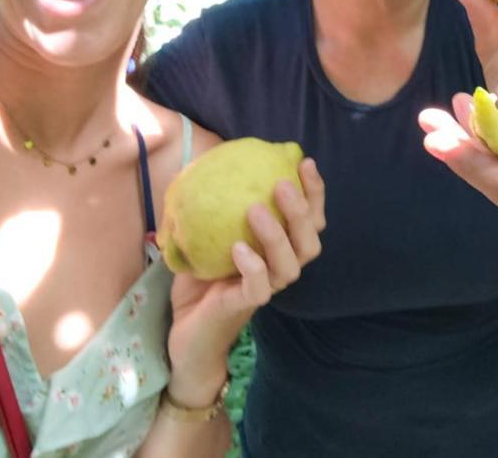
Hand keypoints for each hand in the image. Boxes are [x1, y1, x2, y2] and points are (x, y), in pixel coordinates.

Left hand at [163, 158, 325, 403]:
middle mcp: (278, 270)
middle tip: (282, 184)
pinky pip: (259, 288)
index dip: (314, 194)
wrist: (184, 333)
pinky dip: (253, 267)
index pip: (309, 221)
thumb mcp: (205, 239)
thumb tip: (204, 167)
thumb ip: (213, 211)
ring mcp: (264, 290)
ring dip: (277, 236)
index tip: (305, 164)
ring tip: (256, 210)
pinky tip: (239, 248)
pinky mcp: (244, 307)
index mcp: (277, 251)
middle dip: (302, 211)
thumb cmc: (199, 284)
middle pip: (310, 243)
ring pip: (290, 266)